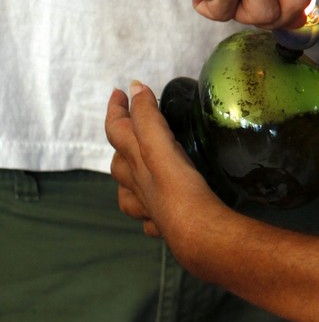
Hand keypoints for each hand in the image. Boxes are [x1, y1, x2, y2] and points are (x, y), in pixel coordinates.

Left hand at [106, 81, 221, 241]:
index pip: (118, 130)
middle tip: (134, 128)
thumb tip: (136, 87)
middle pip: (120, 162)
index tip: (123, 91)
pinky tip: (158, 210)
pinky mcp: (166, 226)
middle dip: (123, 143)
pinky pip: (151, 218)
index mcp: (137, 163)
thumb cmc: (178, 189)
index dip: (118, 109)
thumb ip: (148, 118)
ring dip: (131, 179)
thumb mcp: (160, 147)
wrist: (197, 234)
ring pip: (130, 193)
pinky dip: (150, 211)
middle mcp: (138, 186)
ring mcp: (150, 208)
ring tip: (141, 169)